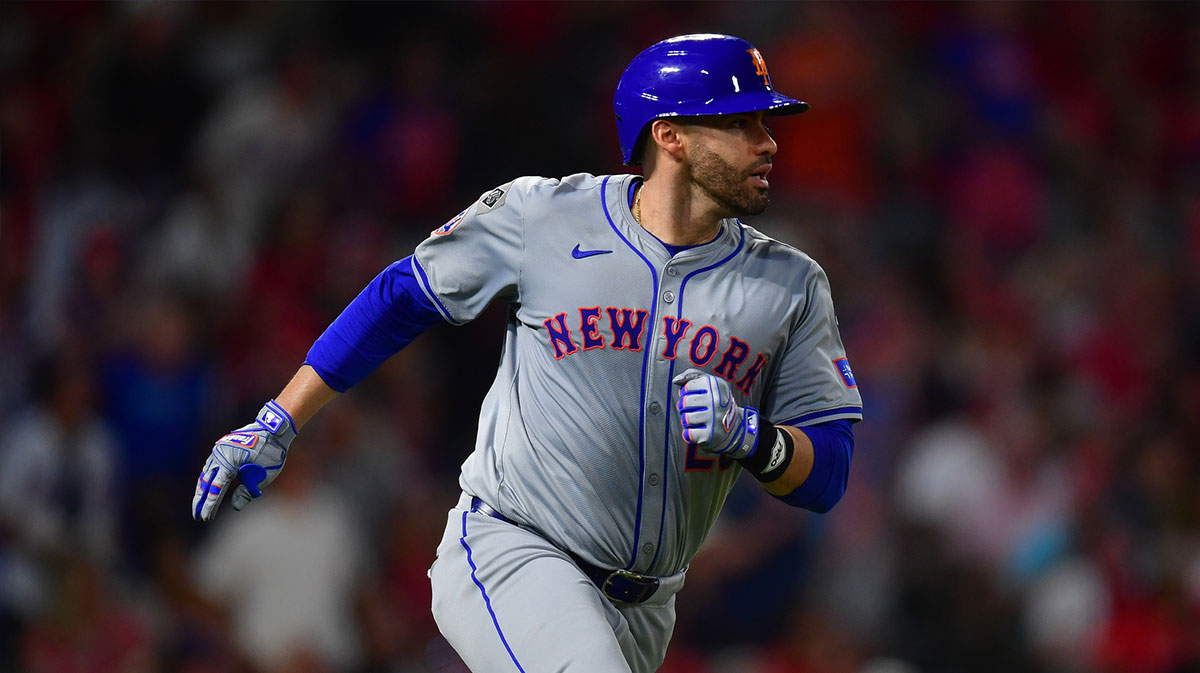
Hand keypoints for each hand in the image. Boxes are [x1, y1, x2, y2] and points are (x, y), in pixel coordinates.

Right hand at [191, 400, 296, 521]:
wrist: (273, 429)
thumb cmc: (271, 453)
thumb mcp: (263, 477)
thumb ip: (247, 492)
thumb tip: (235, 507)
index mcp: (229, 463)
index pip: (216, 489)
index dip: (210, 505)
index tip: (205, 517)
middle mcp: (220, 455)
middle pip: (206, 482)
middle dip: (201, 499)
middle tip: (196, 515)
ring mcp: (219, 449)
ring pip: (206, 473)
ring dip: (202, 489)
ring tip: (199, 503)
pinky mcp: (222, 447)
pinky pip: (211, 465)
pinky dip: (208, 477)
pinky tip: (206, 486)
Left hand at [673, 368, 759, 459]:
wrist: (733, 427)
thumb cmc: (716, 402)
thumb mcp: (709, 383)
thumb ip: (691, 376)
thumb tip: (675, 380)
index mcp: (716, 385)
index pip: (687, 387)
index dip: (688, 393)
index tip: (697, 396)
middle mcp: (717, 401)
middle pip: (685, 402)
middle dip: (686, 407)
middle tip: (696, 409)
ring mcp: (714, 418)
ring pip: (686, 418)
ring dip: (688, 421)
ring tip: (699, 420)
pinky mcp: (709, 435)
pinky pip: (688, 433)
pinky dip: (690, 434)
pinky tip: (699, 430)